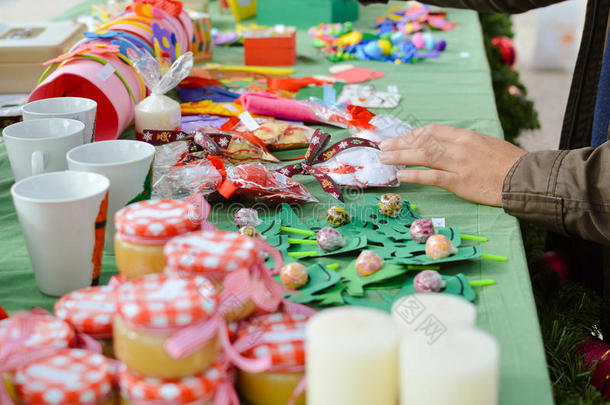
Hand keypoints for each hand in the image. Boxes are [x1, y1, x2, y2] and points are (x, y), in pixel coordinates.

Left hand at [380, 124, 526, 206]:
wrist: (525, 178)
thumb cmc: (508, 163)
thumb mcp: (485, 144)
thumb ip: (464, 144)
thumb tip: (445, 146)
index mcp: (465, 135)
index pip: (432, 130)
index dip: (412, 134)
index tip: (400, 138)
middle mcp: (459, 146)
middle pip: (422, 141)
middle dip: (400, 143)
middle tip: (383, 147)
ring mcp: (458, 164)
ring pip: (422, 156)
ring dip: (400, 157)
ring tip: (385, 159)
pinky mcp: (459, 182)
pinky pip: (431, 177)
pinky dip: (414, 175)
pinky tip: (400, 175)